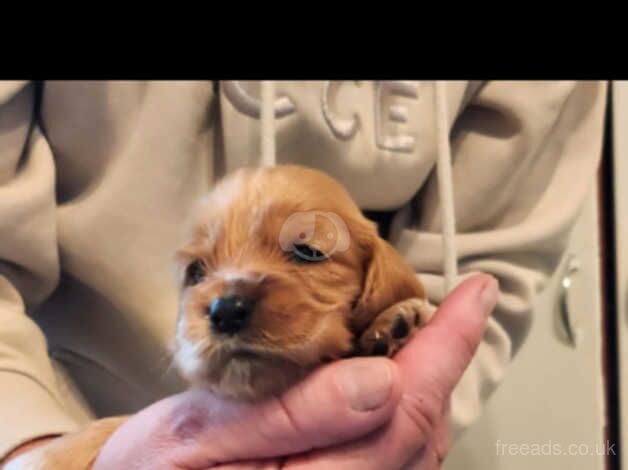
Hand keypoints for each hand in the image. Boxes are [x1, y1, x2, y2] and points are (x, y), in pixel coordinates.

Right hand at [93, 274, 496, 469]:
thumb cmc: (156, 468)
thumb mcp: (201, 431)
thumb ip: (292, 414)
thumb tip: (380, 380)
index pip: (403, 415)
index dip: (446, 348)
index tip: (475, 296)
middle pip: (421, 429)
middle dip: (446, 359)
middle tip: (458, 305)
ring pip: (416, 443)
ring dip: (433, 379)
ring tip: (435, 331)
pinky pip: (393, 452)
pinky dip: (409, 404)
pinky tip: (400, 372)